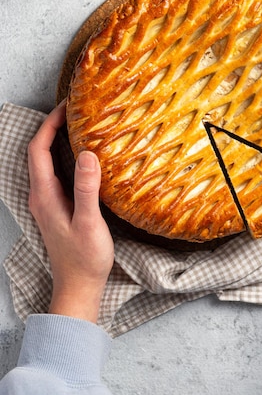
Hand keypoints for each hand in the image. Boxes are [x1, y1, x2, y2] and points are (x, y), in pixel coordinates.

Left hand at [27, 102, 113, 322]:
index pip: (38, 149)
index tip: (68, 107)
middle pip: (39, 151)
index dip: (50, 124)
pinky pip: (56, 172)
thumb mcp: (89, 223)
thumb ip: (87, 189)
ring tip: (80, 125)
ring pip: (46, 161)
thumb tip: (88, 154)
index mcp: (45, 195)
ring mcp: (48, 201)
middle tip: (76, 110)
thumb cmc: (84, 259)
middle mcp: (41, 195)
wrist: (78, 288)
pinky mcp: (57, 207)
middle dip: (53, 126)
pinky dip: (65, 156)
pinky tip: (84, 155)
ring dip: (58, 140)